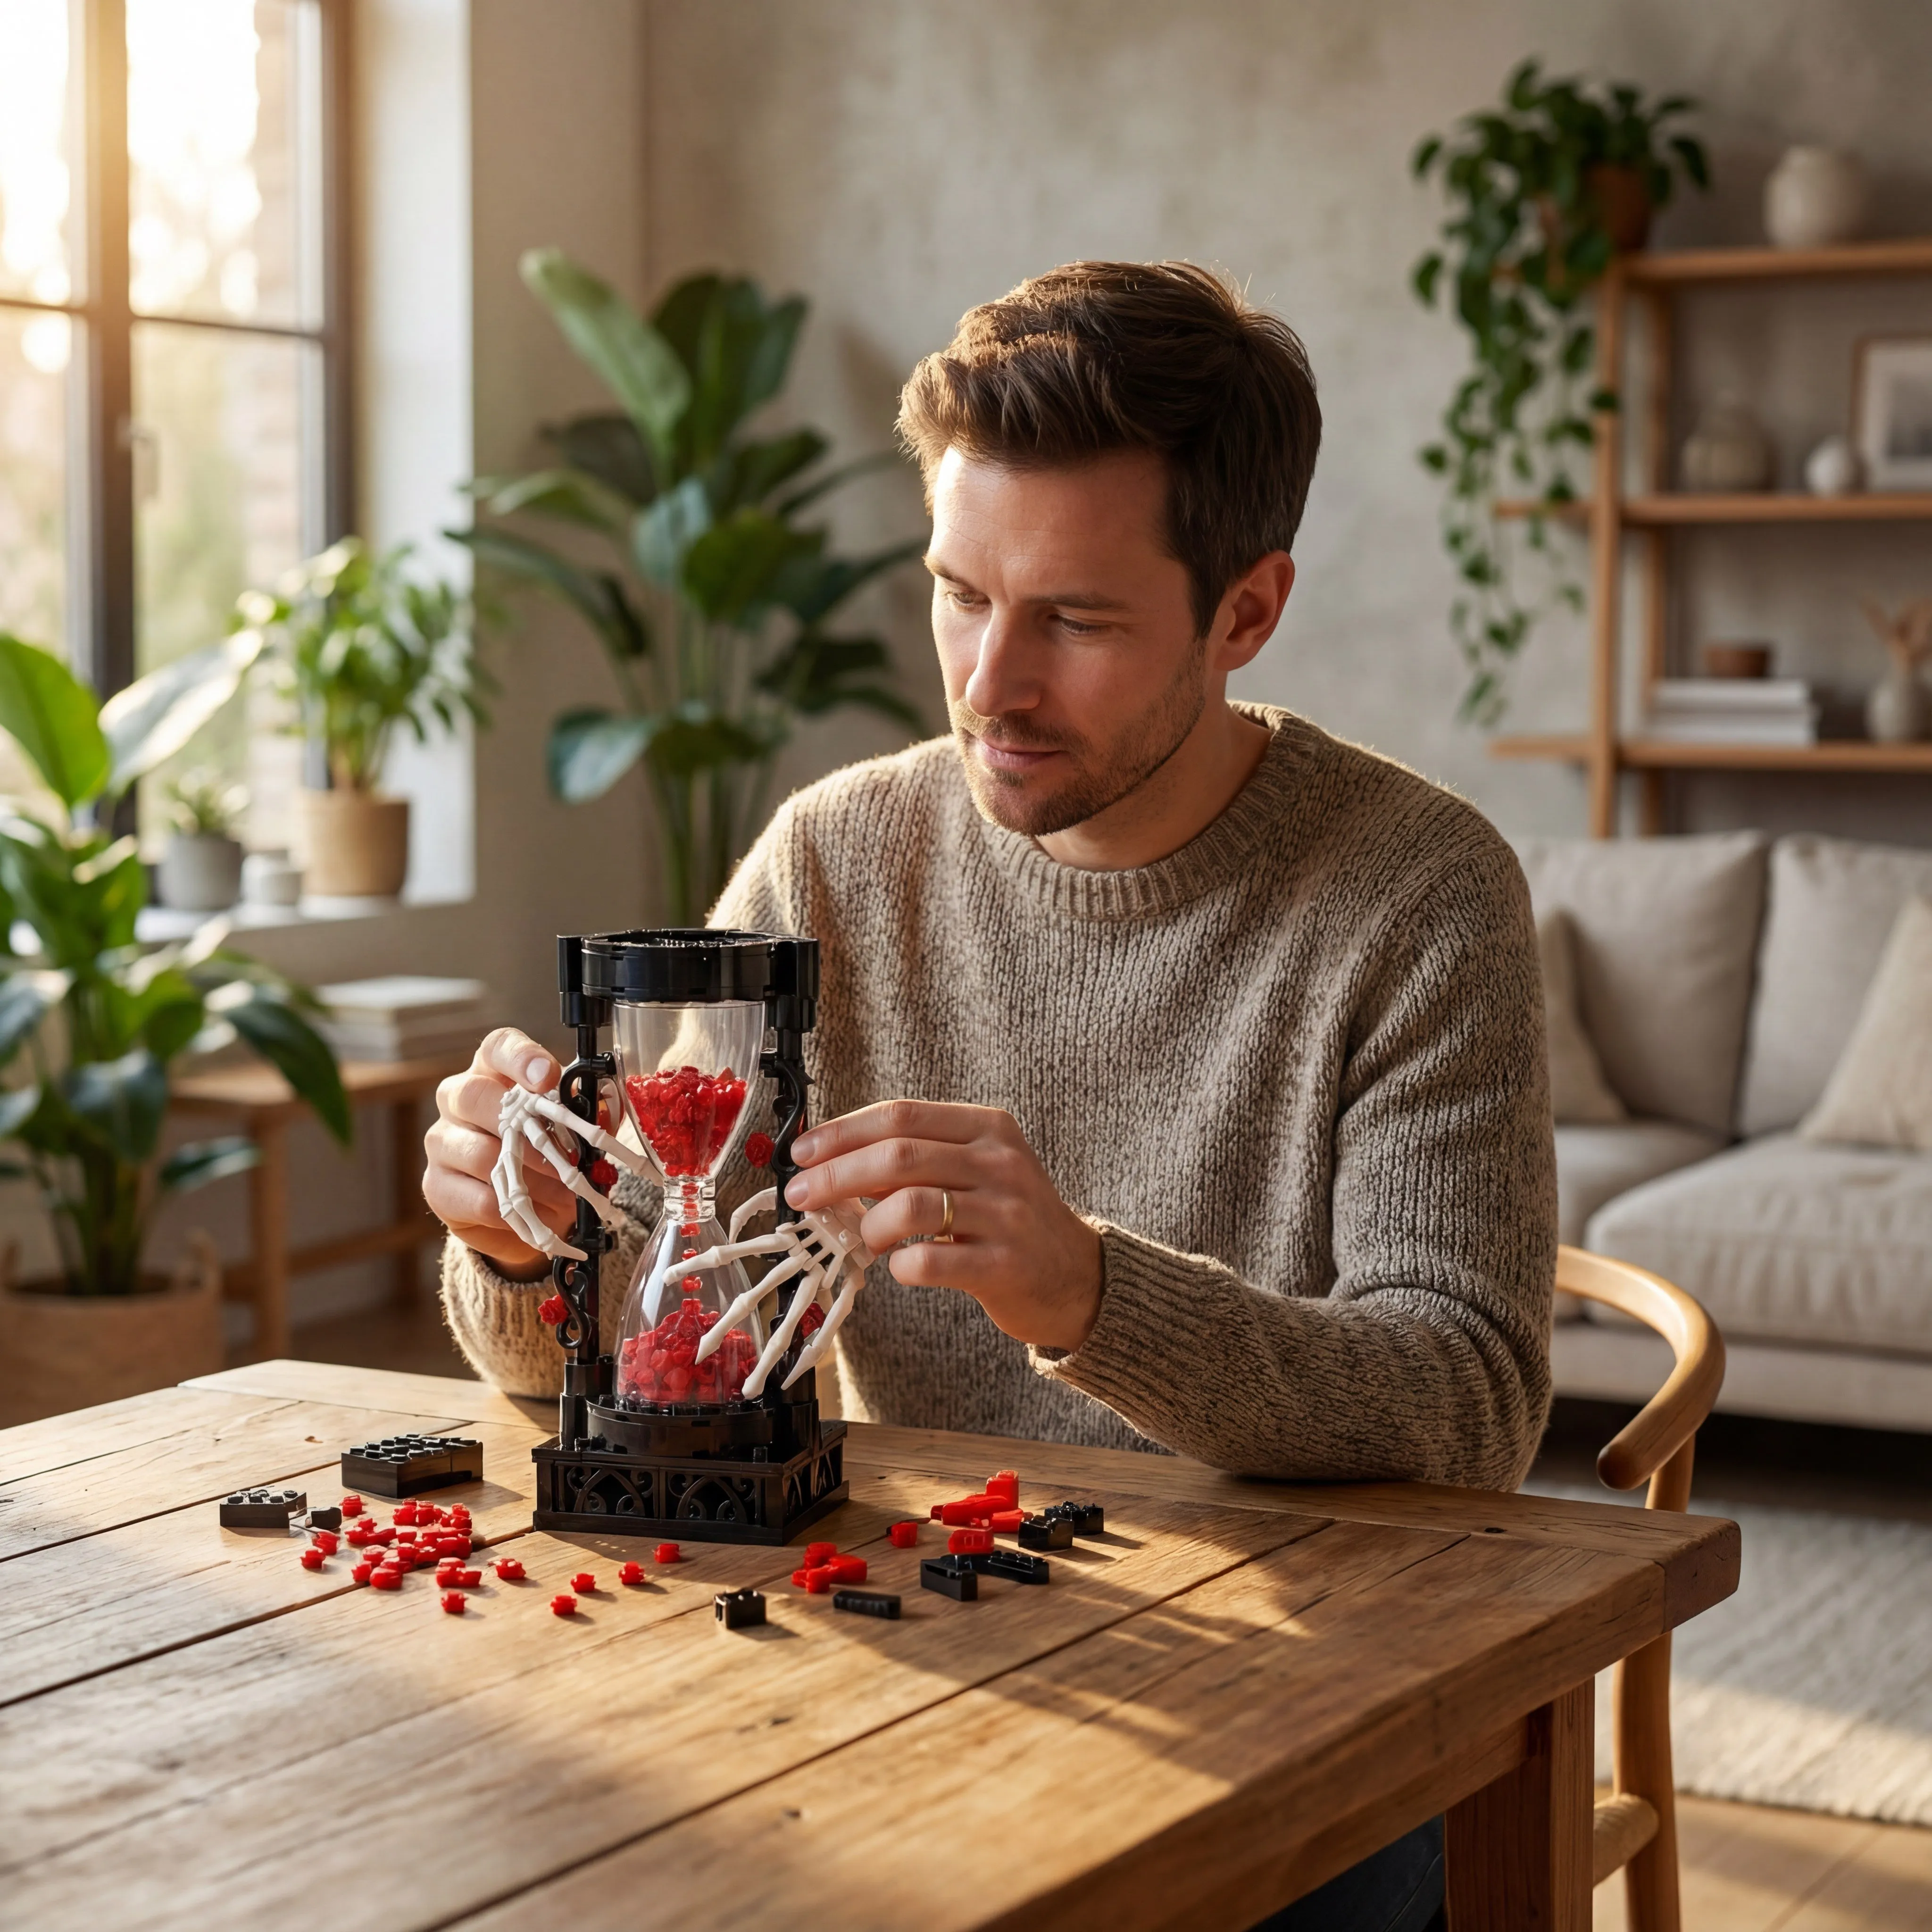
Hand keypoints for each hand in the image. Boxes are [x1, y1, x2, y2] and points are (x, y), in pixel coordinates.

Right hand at [423, 1028, 567, 1279]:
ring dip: (534, 1180)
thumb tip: (603, 1109)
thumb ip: (587, 1112)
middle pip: (476, 1096)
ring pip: (481, 1154)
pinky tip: (545, 1214)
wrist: (520, 1204)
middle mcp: (458, 1098)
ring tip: (568, 1196)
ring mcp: (442, 1141)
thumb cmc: (547, 1149)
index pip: (498, 1047)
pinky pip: (479, 1199)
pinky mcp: (437, 1186)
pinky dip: (519, 1210)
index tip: (548, 1077)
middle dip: (530, 1131)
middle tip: (570, 1158)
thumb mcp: (572, 1125)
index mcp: (493, 1070)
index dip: (522, 1058)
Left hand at [785, 1101, 1102, 1353]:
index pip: (901, 1114)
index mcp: (988, 1128)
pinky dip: (899, 1267)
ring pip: (910, 1205)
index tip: (803, 1153)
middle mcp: (1000, 1163)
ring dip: (869, 1225)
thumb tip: (836, 1164)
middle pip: (897, 1156)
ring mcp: (1005, 1213)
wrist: (1077, 1276)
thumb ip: (917, 1160)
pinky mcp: (1003, 1265)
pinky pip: (929, 1260)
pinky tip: (900, 1269)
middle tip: (801, 1196)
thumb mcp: (975, 1170)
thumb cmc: (1009, 1219)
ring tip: (864, 1240)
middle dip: (835, 1176)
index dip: (842, 1133)